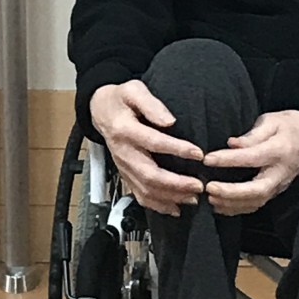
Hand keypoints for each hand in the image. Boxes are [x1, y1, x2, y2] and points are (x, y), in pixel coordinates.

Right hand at [89, 80, 205, 217]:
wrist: (100, 110)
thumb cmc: (121, 99)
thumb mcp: (134, 90)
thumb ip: (151, 104)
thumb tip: (169, 121)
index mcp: (124, 129)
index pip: (153, 142)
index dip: (177, 149)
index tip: (198, 154)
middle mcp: (123, 152)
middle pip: (149, 174)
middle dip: (176, 183)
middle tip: (198, 185)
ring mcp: (123, 166)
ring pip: (145, 189)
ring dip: (170, 197)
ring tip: (192, 197)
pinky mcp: (125, 174)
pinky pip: (139, 194)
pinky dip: (158, 205)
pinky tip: (175, 208)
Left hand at [202, 110, 298, 215]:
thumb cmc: (293, 126)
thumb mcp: (274, 120)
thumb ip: (253, 134)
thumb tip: (232, 143)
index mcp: (279, 150)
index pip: (252, 157)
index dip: (228, 159)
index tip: (208, 159)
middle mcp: (280, 172)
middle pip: (257, 190)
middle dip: (231, 192)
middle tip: (209, 188)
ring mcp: (279, 184)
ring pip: (256, 201)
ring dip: (232, 203)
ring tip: (211, 198)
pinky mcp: (276, 191)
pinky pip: (257, 205)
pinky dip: (238, 209)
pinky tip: (221, 206)